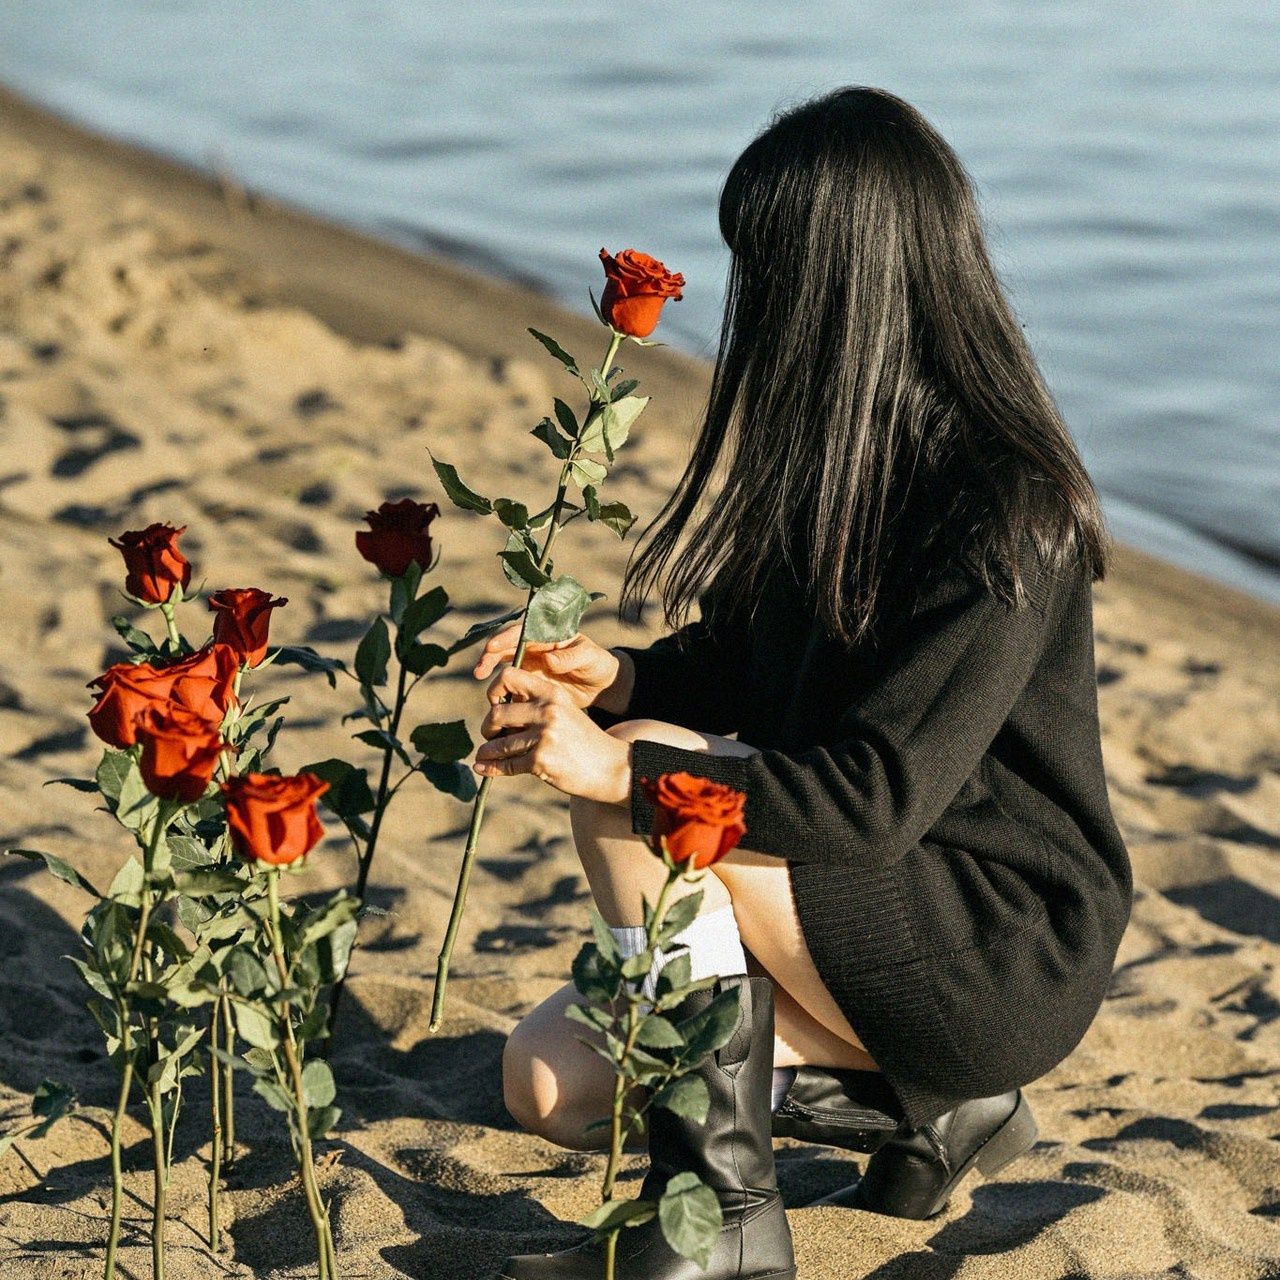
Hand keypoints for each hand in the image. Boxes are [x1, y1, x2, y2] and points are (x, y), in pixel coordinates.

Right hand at [472, 626, 624, 709]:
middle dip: (490, 657)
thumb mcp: (589, 657)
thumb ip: (570, 657)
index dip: (505, 639)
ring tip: (486, 687)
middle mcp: (534, 649)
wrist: (601, 686)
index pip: (521, 633)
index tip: (492, 648)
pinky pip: (512, 687)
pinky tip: (498, 704)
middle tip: (480, 670)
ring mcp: (530, 667)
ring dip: (491, 675)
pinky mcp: (530, 685)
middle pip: (505, 648)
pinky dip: (503, 693)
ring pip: (504, 667)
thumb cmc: (597, 664)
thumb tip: (549, 660)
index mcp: (547, 636)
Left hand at [473, 665, 631, 803]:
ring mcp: (544, 736)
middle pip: (496, 713)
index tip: (495, 705)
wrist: (610, 767)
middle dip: (487, 727)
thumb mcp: (564, 711)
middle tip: (490, 735)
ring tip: (484, 755)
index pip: (509, 677)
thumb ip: (535, 706)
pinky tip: (483, 769)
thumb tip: (496, 713)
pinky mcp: (541, 761)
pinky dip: (491, 768)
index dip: (494, 690)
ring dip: (487, 751)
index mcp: (552, 694)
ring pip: (499, 743)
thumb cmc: (582, 740)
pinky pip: (507, 765)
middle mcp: (547, 711)